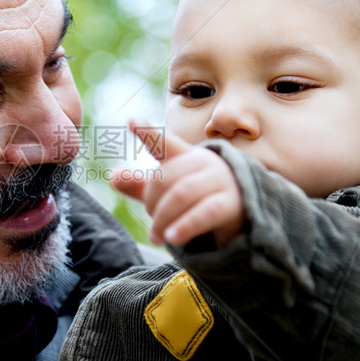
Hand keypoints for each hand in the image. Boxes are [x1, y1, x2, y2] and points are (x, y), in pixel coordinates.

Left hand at [112, 120, 244, 246]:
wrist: (246, 213)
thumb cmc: (202, 197)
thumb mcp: (171, 190)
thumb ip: (142, 185)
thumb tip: (113, 177)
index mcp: (187, 155)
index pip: (165, 144)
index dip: (149, 134)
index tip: (131, 122)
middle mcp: (204, 162)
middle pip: (166, 177)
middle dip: (152, 202)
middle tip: (150, 223)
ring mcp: (220, 180)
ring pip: (182, 194)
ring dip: (163, 217)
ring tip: (156, 237)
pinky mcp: (232, 203)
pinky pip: (205, 212)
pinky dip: (185, 225)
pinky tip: (172, 238)